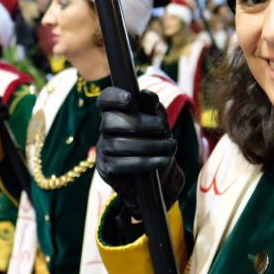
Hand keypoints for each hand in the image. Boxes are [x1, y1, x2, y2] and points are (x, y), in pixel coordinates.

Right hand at [96, 87, 183, 217]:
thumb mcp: (160, 124)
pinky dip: (145, 162)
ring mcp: (102, 150)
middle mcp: (104, 130)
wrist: (160, 178)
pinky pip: (121, 164)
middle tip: (164, 128)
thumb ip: (153, 109)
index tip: (130, 99)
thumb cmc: (157, 143)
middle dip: (140, 123)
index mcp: (114, 112)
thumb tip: (146, 95)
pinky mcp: (106, 169)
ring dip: (149, 145)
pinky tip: (162, 160)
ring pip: (118, 144)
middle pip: (110, 121)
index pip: (104, 100)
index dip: (113, 97)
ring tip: (170, 146)